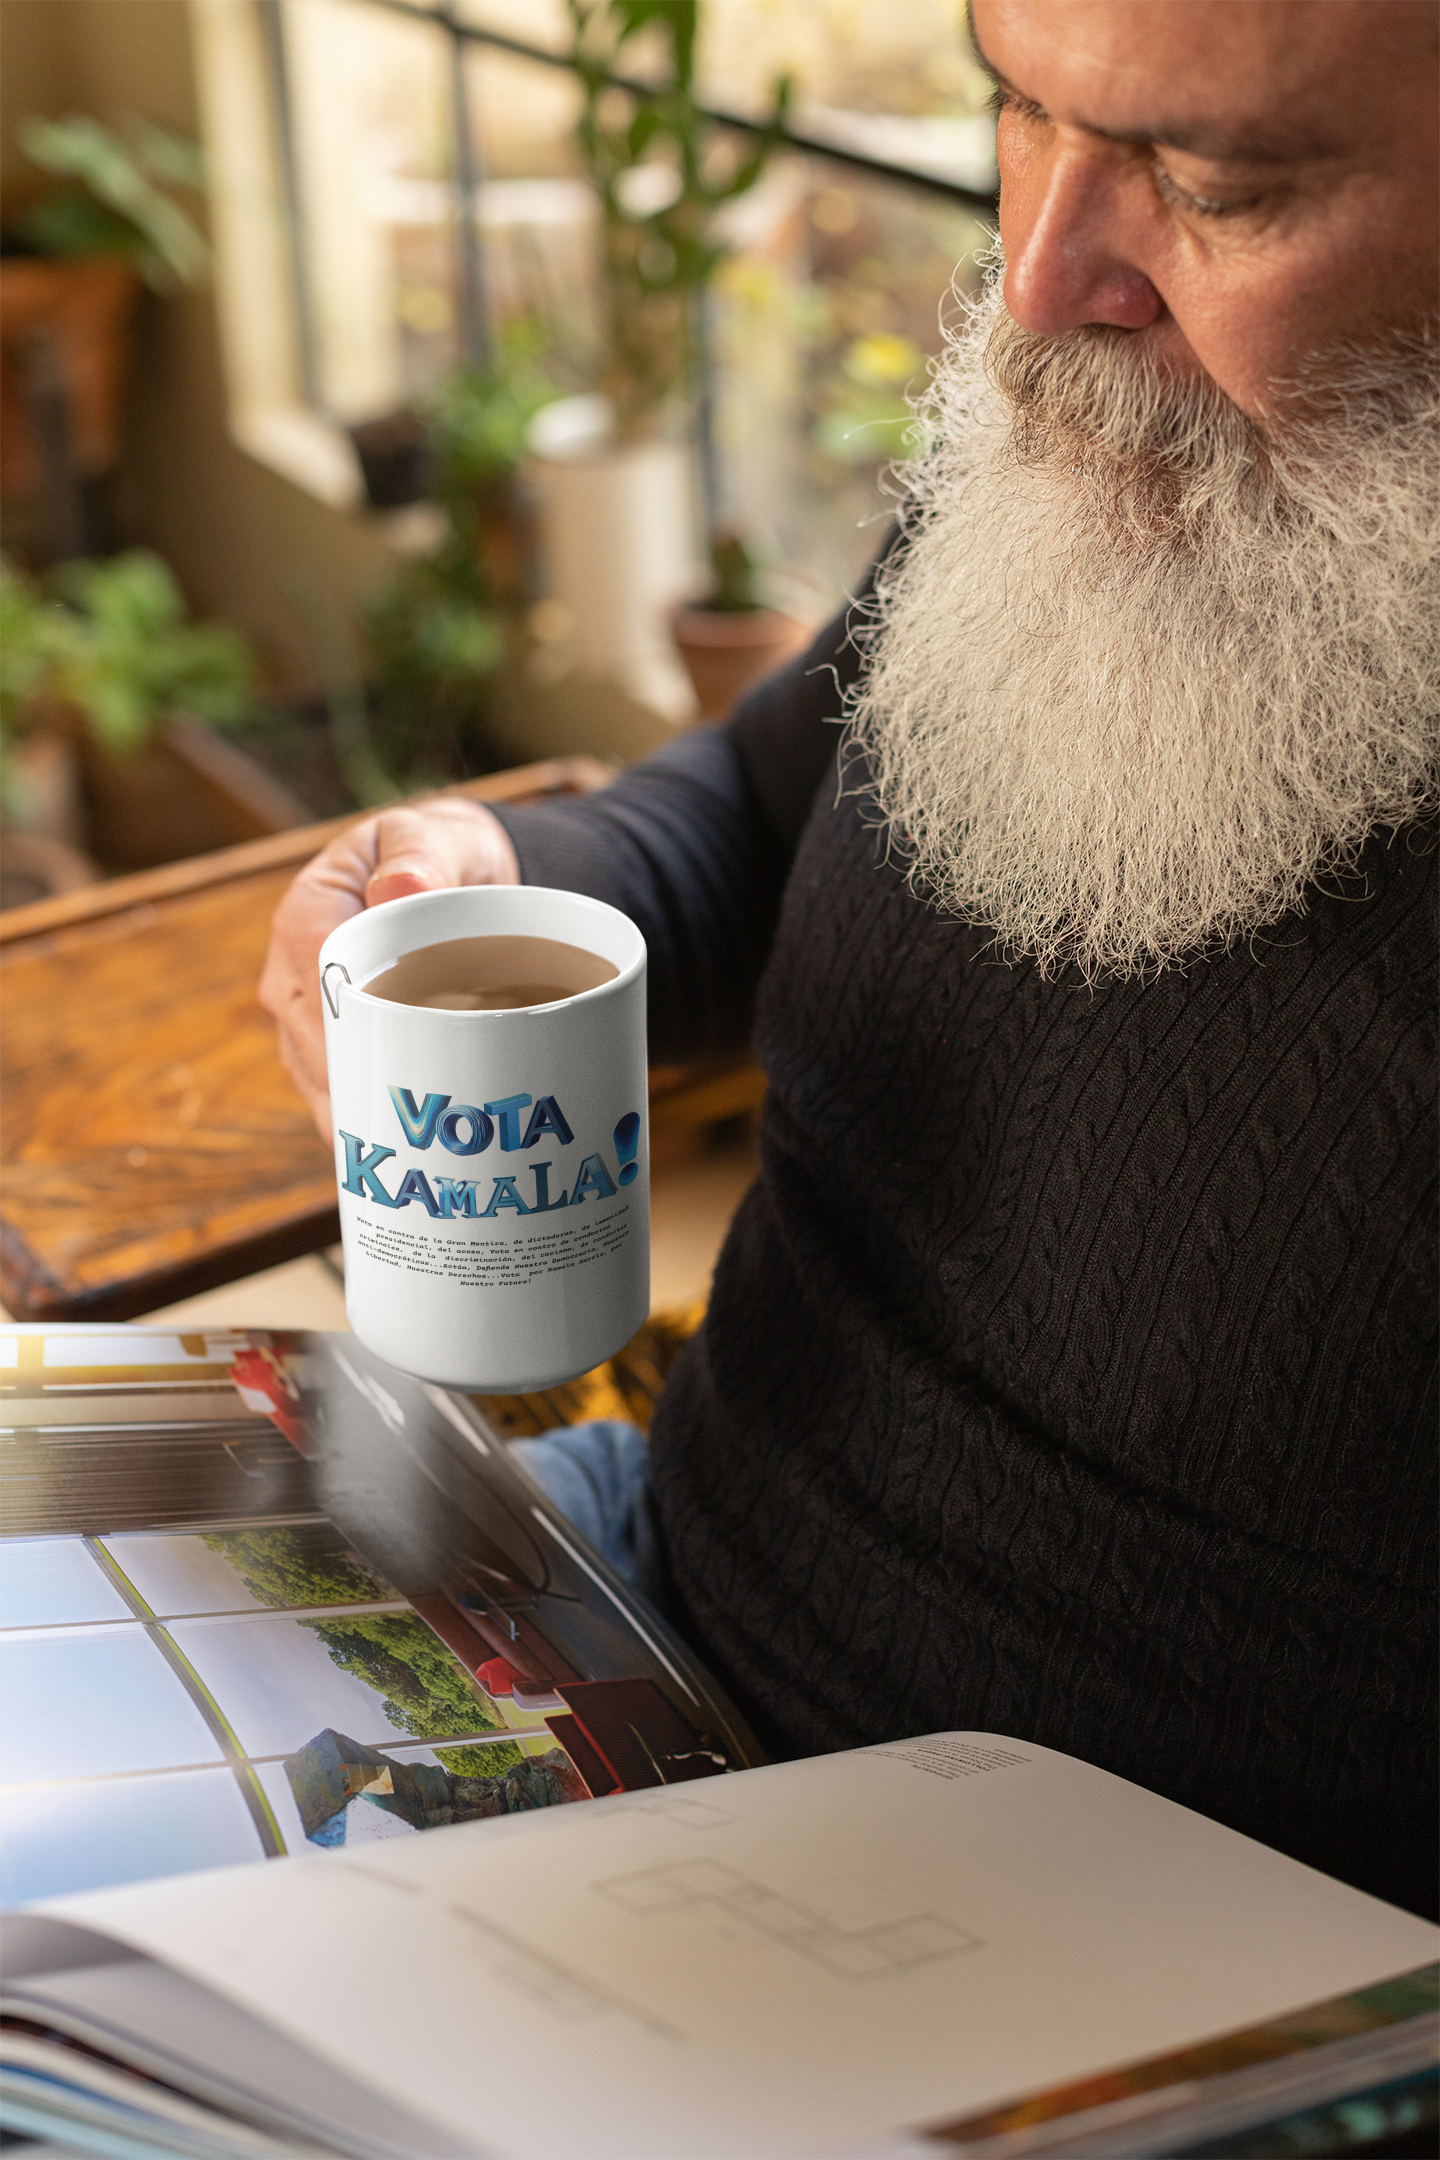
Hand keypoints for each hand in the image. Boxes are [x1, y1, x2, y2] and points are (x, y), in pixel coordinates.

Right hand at [259, 796, 519, 1139]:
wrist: (448, 878)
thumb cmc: (439, 855)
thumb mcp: (437, 838)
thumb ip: (421, 856)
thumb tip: (400, 887)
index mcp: (308, 914)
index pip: (320, 985)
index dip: (361, 1027)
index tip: (416, 1058)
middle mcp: (291, 972)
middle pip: (317, 1047)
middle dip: (371, 1082)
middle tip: (435, 1118)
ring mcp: (302, 1017)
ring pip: (321, 1083)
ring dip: (370, 1108)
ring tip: (426, 1136)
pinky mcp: (324, 1049)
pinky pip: (336, 1096)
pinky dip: (371, 1116)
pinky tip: (410, 1139)